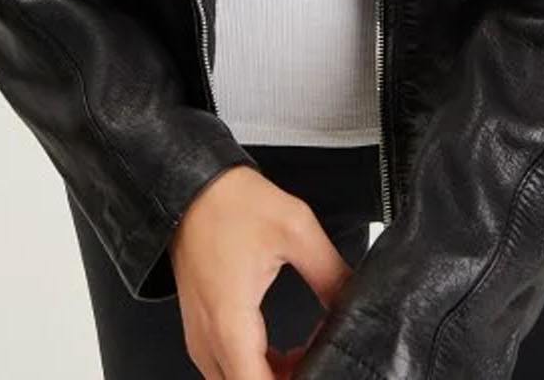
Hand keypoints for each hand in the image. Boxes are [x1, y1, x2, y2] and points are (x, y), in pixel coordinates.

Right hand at [169, 164, 354, 378]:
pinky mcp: (202, 328)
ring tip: (308, 353)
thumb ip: (330, 273)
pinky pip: (230, 368)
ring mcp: (201, 336)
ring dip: (274, 378)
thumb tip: (355, 302)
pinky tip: (286, 349)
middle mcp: (209, 339)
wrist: (189, 184)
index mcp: (231, 323)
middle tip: (318, 360)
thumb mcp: (294, 228)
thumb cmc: (229, 202)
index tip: (319, 371)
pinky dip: (259, 368)